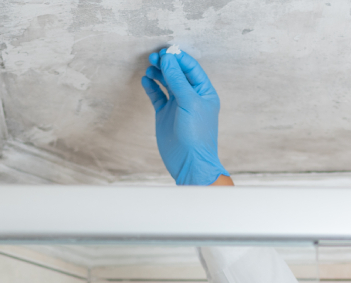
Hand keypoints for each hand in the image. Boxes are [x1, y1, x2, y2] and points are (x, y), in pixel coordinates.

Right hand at [142, 48, 229, 185]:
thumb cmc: (196, 135)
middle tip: (153, 57)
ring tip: (149, 67)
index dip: (178, 58)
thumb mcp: (189, 103)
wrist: (189, 163)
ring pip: (166, 83)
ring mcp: (177, 105)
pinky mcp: (165, 114)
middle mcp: (191, 97)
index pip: (191, 68)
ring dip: (158, 73)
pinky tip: (146, 80)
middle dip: (166, 64)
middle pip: (177, 73)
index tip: (165, 52)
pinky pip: (157, 96)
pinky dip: (151, 87)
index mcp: (204, 92)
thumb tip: (168, 59)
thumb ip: (178, 80)